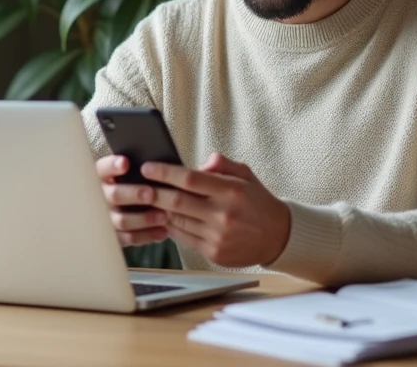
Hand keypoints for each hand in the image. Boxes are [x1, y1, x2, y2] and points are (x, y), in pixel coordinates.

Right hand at [95, 155, 169, 246]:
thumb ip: (140, 170)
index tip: (126, 163)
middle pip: (114, 195)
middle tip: (151, 194)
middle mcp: (101, 196)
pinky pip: (128, 238)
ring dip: (144, 219)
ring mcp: (106, 217)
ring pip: (122, 220)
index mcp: (103, 176)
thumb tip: (157, 166)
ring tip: (164, 216)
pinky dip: (146, 235)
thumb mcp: (132, 174)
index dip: (113, 165)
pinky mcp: (114, 235)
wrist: (123, 207)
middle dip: (134, 194)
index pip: (103, 168)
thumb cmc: (134, 184)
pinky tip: (163, 232)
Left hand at [142, 153, 291, 268]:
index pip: (190, 179)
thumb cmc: (257, 201)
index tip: (148, 167)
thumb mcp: (246, 175)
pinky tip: (165, 216)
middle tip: (138, 184)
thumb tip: (200, 163)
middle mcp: (224, 215)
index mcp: (231, 192)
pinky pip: (184, 237)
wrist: (278, 236)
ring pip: (177, 221)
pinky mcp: (214, 253)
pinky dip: (171, 226)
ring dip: (159, 210)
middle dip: (154, 192)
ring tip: (147, 199)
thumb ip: (222, 165)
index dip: (165, 172)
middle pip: (178, 202)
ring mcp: (218, 237)